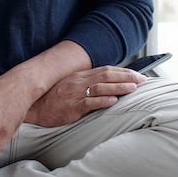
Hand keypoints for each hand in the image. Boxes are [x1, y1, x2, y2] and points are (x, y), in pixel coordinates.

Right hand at [25, 66, 146, 126]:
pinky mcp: (72, 106)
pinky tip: (113, 100)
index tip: (137, 74)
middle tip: (142, 79)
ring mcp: (76, 93)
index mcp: (80, 76)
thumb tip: (106, 84)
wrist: (35, 106)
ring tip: (133, 88)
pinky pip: (89, 102)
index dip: (122, 72)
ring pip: (101, 87)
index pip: (105, 70)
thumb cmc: (53, 98)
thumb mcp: (71, 86)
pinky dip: (102, 100)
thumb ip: (86, 84)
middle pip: (107, 75)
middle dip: (126, 76)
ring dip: (119, 86)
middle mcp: (79, 81)